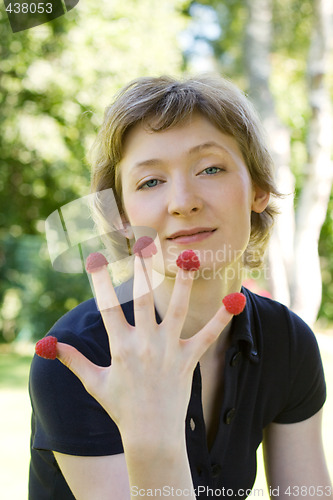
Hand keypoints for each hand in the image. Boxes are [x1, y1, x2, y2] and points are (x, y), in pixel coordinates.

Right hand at [56, 252, 233, 443]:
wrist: (151, 434)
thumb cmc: (121, 407)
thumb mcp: (94, 383)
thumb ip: (74, 360)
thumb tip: (50, 346)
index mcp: (120, 347)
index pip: (107, 307)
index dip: (100, 281)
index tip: (96, 257)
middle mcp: (145, 344)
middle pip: (142, 300)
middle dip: (142, 270)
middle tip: (143, 244)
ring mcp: (168, 350)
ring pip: (176, 310)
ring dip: (181, 284)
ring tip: (187, 259)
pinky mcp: (188, 359)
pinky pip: (207, 335)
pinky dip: (221, 317)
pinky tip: (235, 299)